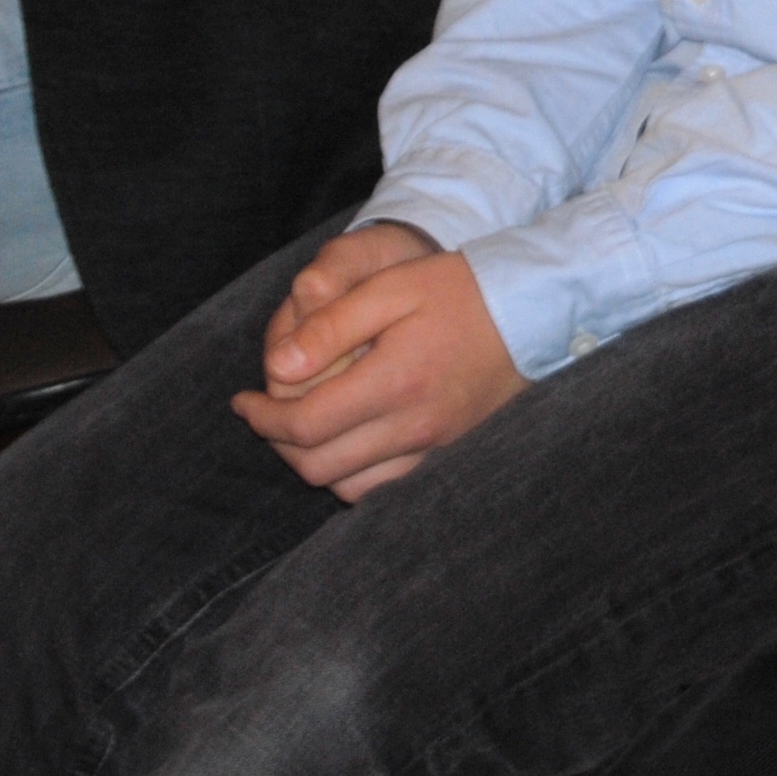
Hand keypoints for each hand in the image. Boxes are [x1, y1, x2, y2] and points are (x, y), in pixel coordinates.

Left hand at [230, 223, 528, 500]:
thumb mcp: (392, 286)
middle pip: (318, 465)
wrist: (533, 310)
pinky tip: (344, 444)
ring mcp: (436, 448)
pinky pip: (385, 489)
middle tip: (265, 413)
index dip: (262, 417)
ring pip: (349, 487)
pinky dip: (352, 476)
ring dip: (313, 464)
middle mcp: (415, 427)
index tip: (243, 400)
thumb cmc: (460, 289)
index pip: (304, 425)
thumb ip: (332, 325)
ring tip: (301, 428)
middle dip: (279, 443)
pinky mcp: (450, 455)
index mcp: (394, 382)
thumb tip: (280, 368)